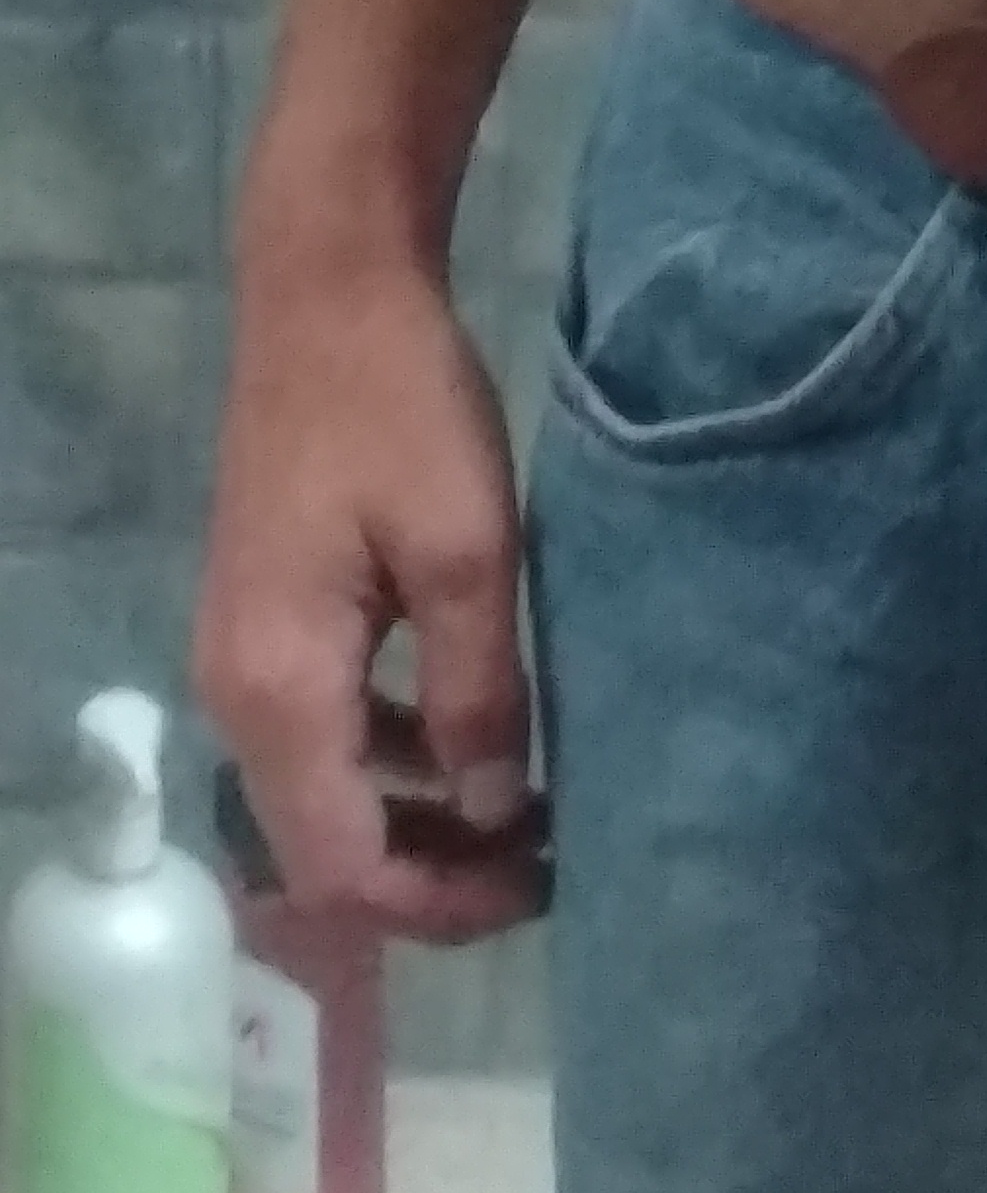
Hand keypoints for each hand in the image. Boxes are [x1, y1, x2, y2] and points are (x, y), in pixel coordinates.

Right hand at [196, 241, 549, 940]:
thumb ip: (478, 694)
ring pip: (322, 796)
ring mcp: (244, 660)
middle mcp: (239, 698)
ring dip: (415, 820)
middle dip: (430, 875)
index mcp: (280, 691)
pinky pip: (322, 736)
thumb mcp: (468, 549)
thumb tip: (493, 817)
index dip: (439, 902)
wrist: (328, 290)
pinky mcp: (267, 625)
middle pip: (322, 850)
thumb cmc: (403, 408)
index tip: (537, 885)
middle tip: (541, 860)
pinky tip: (470, 738)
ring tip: (524, 812)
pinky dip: (392, 760)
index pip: (343, 867)